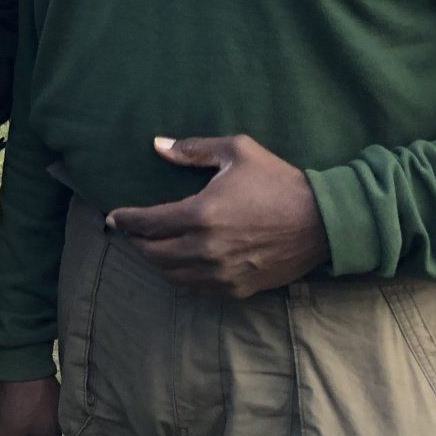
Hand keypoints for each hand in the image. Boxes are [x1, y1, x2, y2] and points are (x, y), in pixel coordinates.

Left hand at [106, 135, 329, 296]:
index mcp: (201, 214)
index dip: (125, 220)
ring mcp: (222, 274)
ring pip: (172, 275)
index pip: (148, 223)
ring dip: (156, 262)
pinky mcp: (238, 289)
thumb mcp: (237, 151)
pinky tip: (179, 266)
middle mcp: (206, 249)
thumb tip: (157, 145)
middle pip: (154, 254)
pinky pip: (196, 289)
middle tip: (131, 232)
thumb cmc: (278, 181)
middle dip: (136, 242)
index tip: (113, 216)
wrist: (322, 222)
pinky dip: (180, 278)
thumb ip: (193, 149)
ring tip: (152, 247)